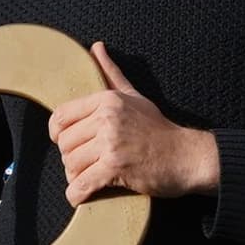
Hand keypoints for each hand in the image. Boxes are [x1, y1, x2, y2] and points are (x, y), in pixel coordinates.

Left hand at [48, 43, 220, 204]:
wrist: (187, 156)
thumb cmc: (158, 129)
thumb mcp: (134, 96)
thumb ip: (111, 73)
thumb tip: (96, 47)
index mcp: (107, 100)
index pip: (61, 116)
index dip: (57, 134)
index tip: (68, 143)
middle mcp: (107, 118)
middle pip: (65, 144)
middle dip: (71, 158)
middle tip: (86, 164)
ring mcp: (112, 143)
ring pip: (71, 165)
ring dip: (76, 177)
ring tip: (91, 177)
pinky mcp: (116, 168)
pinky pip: (82, 185)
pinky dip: (77, 195)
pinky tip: (82, 197)